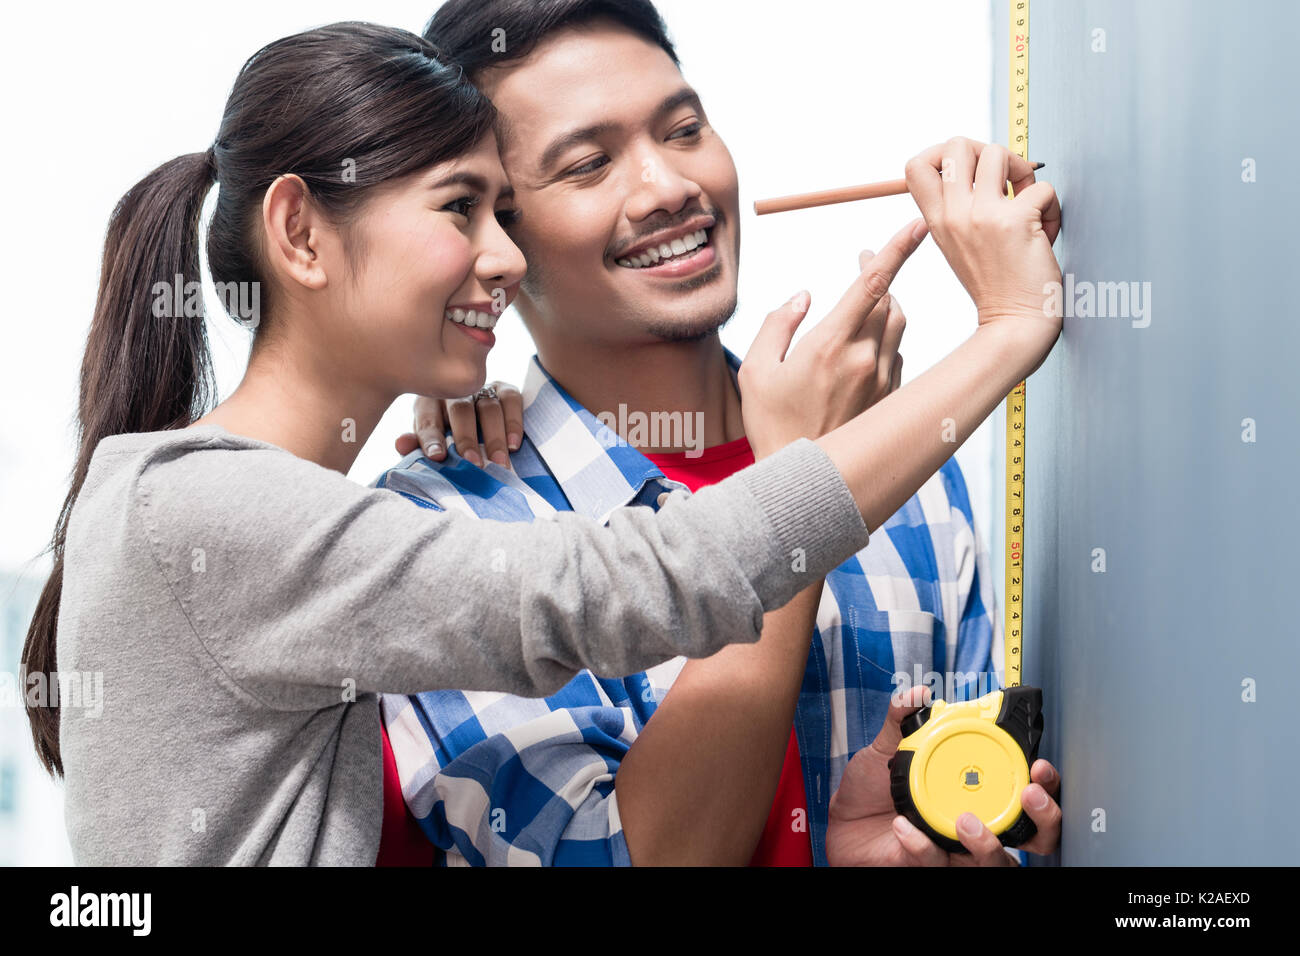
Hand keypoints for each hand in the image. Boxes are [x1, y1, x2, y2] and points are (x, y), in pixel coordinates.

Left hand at [393, 381, 523, 468]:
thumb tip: (400, 444)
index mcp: (429, 402)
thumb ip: (417, 445)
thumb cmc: (446, 436)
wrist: (476, 420)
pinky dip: (514, 423)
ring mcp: (482, 387)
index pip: (428, 419)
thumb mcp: (429, 441)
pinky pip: (512, 401)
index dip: (432, 439)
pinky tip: (514, 445)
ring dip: (494, 437)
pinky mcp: (505, 389)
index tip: (438, 457)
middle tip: (475, 464)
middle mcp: (454, 391)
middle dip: (467, 439)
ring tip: (499, 463)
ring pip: (488, 408)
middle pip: (460, 411)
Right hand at [739, 219, 926, 460]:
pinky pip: (897, 354)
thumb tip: (802, 296)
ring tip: (867, 299)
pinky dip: (885, 339)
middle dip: (881, 272)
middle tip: (865, 257)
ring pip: (898, 324)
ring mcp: (882, 378)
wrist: (804, 479)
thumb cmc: (771, 424)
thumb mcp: (755, 371)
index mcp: (829, 344)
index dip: (898, 248)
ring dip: (887, 304)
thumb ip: (776, 324)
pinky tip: (864, 346)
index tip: (917, 224)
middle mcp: (863, 358)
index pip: (873, 284)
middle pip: (888, 299)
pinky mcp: (889, 396)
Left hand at [825, 684, 1061, 865]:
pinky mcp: (931, 866)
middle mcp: (977, 824)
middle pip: (1037, 837)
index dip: (1045, 783)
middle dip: (1045, 818)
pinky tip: (903, 827)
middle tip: (1030, 796)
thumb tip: (918, 694)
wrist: (840, 822)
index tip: (1039, 766)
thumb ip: (901, 718)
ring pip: (997, 863)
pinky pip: (937, 863)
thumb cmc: (871, 788)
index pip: (1027, 793)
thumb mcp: (885, 748)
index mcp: (976, 793)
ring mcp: (958, 850)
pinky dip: (922, 846)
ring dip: (988, 844)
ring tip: (965, 820)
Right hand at [904, 136, 1062, 362]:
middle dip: (988, 150)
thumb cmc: (996, 283)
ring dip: (1022, 171)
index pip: (916, 166)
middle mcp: (953, 215)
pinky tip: (1044, 231)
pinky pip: (1042, 187)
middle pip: (957, 144)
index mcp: (936, 221)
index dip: (943, 152)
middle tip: (1003, 179)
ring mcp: (982, 216)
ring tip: (1027, 202)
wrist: (1015, 322)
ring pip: (998, 152)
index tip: (968, 168)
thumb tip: (978, 166)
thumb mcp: (958, 244)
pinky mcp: (1016, 221)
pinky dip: (1051, 206)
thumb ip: (958, 208)